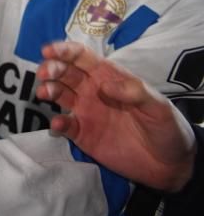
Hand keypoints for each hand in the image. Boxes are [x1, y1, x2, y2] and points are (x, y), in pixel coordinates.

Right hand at [37, 41, 195, 191]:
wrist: (169, 165)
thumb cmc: (166, 127)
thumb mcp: (158, 106)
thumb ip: (135, 92)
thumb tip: (104, 85)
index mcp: (109, 77)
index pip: (82, 57)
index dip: (65, 51)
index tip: (49, 51)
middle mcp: (92, 90)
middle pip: (65, 72)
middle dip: (52, 68)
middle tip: (45, 73)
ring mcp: (85, 112)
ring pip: (60, 94)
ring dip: (49, 90)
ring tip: (45, 93)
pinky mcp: (82, 135)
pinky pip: (65, 126)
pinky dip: (58, 123)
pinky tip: (58, 124)